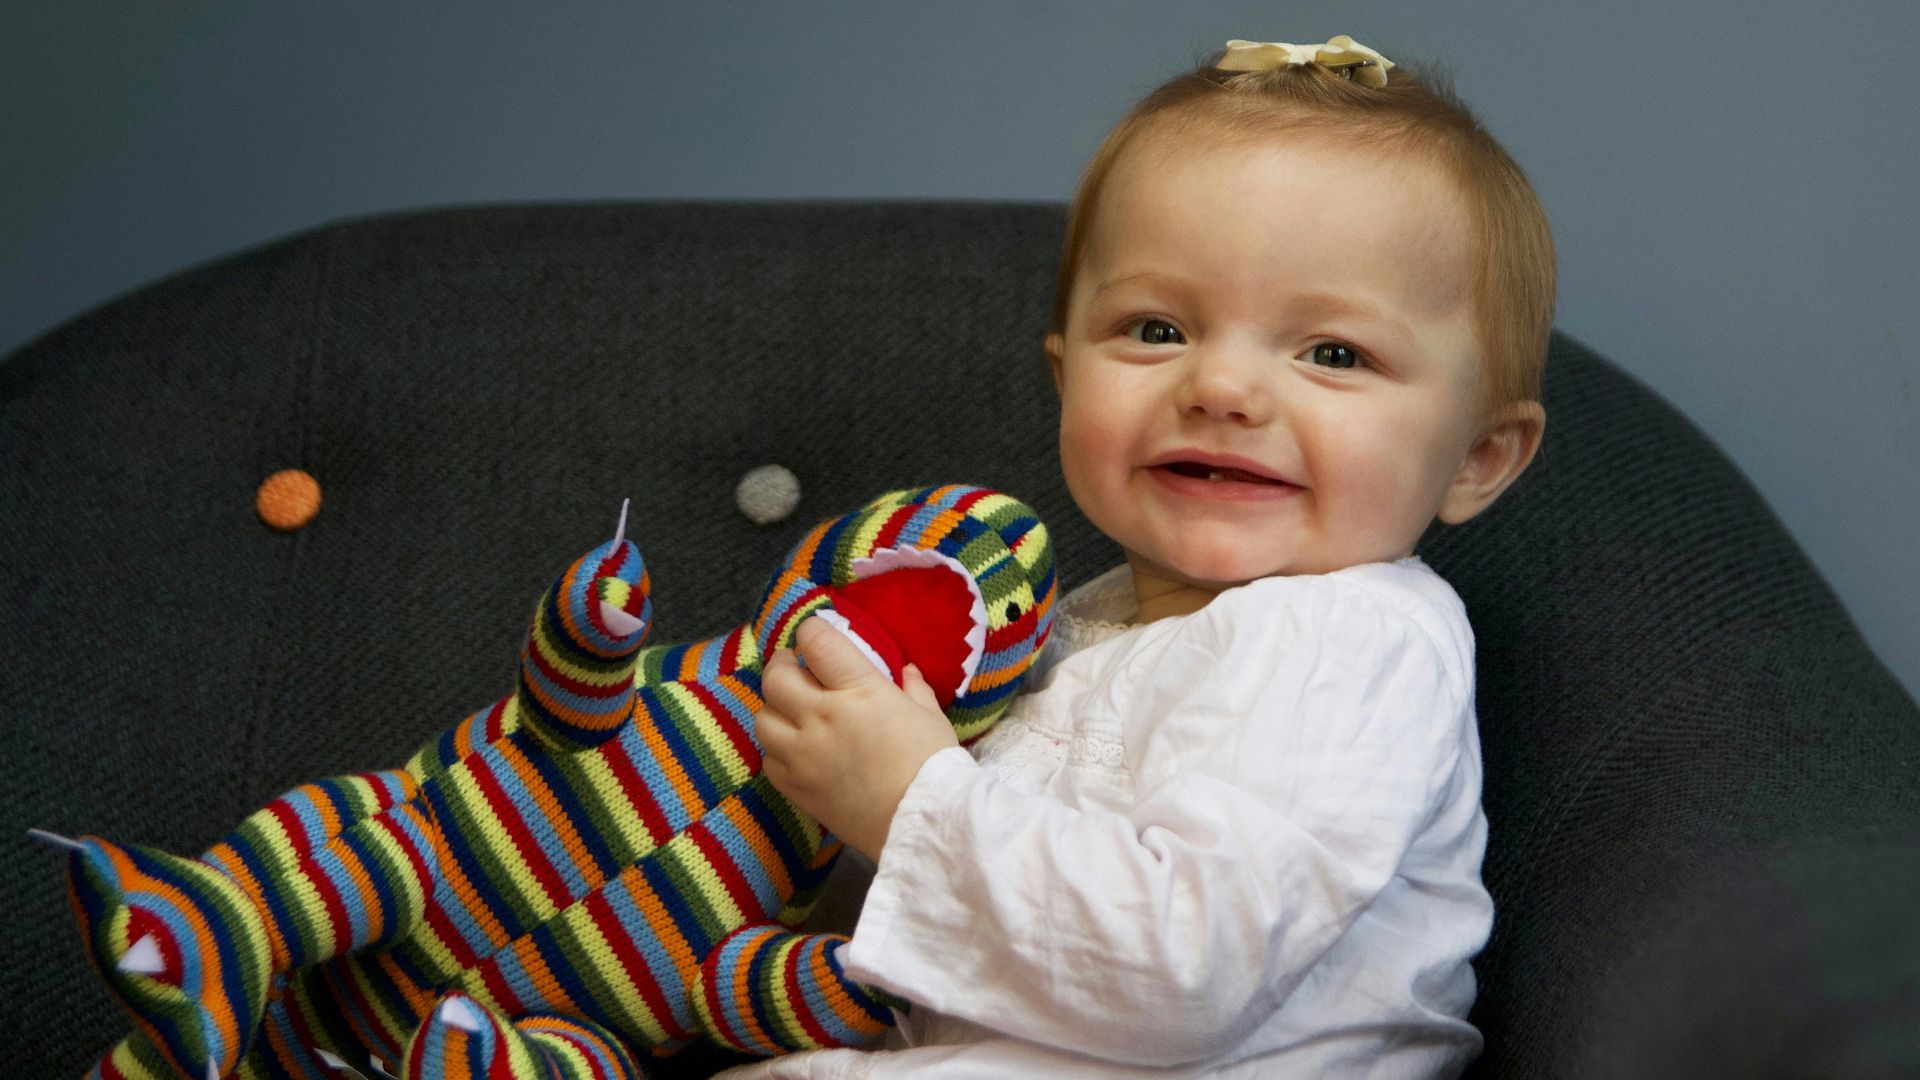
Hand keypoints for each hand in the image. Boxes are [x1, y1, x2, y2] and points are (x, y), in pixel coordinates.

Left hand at [758, 615, 958, 860]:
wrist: (922, 824)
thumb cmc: (933, 765)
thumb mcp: (930, 716)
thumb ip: (913, 688)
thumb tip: (905, 670)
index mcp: (858, 691)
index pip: (817, 643)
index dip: (810, 631)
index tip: (814, 635)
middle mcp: (822, 718)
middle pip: (775, 678)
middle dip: (781, 665)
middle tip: (793, 666)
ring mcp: (804, 755)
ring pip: (763, 719)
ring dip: (775, 709)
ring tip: (791, 710)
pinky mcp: (797, 788)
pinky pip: (769, 760)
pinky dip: (778, 750)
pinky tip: (797, 749)